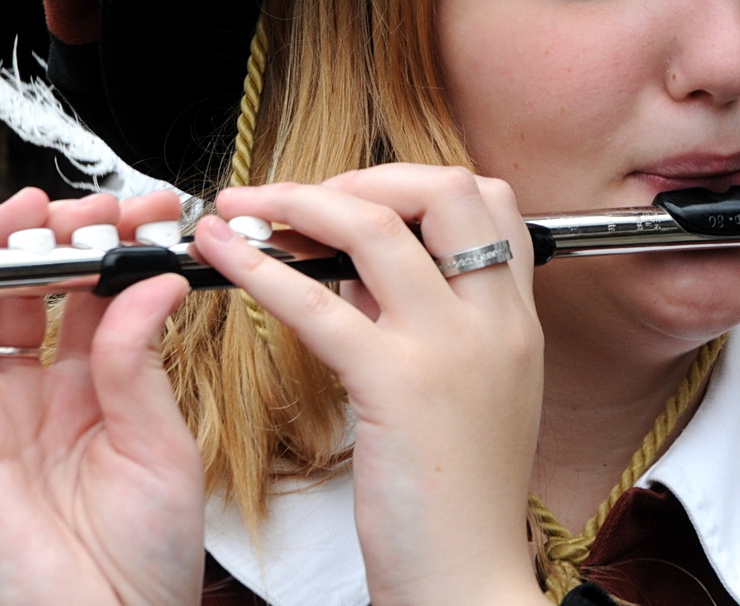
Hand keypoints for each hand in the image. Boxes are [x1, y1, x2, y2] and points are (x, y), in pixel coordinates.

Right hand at [0, 189, 202, 605]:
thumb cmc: (144, 554)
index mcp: (95, 389)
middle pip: (34, 288)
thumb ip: (137, 360)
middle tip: (98, 205)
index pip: (96, 296)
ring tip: (34, 206)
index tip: (149, 210)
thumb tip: (152, 279)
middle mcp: (39, 392)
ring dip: (2, 244)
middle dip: (61, 233)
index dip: (115, 247)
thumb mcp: (158, 443)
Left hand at [195, 165, 547, 605]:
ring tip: (248, 208)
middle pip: (445, 187)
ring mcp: (452, 349)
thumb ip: (421, 321)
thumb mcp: (463, 393)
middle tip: (302, 198)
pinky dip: (263, 270)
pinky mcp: (400, 388)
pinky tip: (225, 259)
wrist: (469, 582)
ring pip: (379, 226)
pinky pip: (321, 306)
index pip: (488, 199)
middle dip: (365, 174)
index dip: (415, 182)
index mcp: (514, 320)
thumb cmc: (456, 500)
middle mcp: (494, 321)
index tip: (356, 200)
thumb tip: (353, 268)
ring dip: (300, 202)